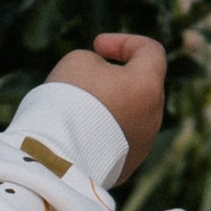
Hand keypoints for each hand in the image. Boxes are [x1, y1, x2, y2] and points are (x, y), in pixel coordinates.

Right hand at [54, 29, 167, 165]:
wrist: (57, 157)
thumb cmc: (70, 99)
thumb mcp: (79, 62)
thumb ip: (97, 64)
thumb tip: (103, 85)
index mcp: (148, 86)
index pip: (150, 52)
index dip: (124, 42)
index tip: (97, 46)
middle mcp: (153, 117)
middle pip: (139, 87)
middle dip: (113, 78)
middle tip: (80, 79)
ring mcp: (142, 146)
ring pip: (128, 117)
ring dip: (105, 108)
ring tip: (72, 111)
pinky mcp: (126, 168)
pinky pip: (115, 142)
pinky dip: (99, 135)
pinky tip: (74, 135)